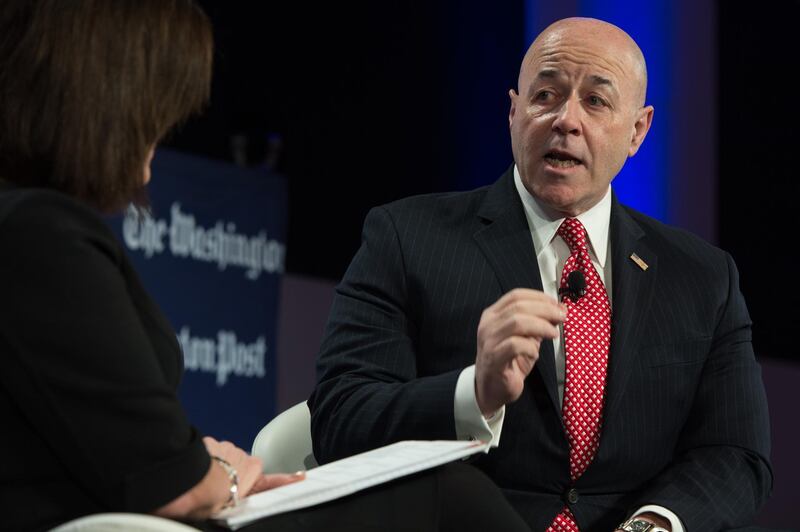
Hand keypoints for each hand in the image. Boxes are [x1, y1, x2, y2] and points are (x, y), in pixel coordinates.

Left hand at [203, 437, 304, 498]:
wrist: (191, 483)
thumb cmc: (211, 498)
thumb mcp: (235, 505)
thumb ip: (246, 497)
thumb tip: (252, 500)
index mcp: (254, 471)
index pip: (271, 478)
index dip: (285, 478)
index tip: (302, 477)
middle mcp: (243, 456)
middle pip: (243, 465)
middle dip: (237, 474)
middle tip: (225, 490)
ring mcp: (227, 448)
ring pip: (226, 456)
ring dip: (221, 465)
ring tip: (208, 481)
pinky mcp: (212, 442)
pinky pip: (211, 450)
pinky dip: (207, 457)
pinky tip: (199, 470)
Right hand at [475, 288, 564, 415]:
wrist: (491, 389)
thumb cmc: (508, 362)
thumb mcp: (525, 338)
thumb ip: (537, 324)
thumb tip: (558, 311)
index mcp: (493, 315)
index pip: (516, 296)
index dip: (539, 297)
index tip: (557, 304)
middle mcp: (488, 325)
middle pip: (518, 307)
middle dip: (545, 310)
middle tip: (562, 317)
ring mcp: (489, 341)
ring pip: (517, 323)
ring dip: (541, 326)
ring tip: (553, 334)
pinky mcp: (494, 358)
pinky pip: (515, 345)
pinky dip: (531, 347)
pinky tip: (535, 354)